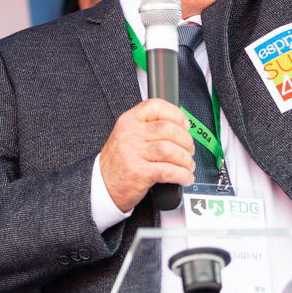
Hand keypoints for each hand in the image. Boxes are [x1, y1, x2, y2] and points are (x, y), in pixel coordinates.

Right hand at [98, 98, 194, 212]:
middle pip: (168, 129)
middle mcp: (130, 135)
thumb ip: (148, 128)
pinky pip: (169, 171)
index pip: (156, 106)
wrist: (102, 186)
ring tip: (187, 166)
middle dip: (185, 141)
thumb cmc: (118, 162)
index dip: (176, 114)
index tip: (185, 124)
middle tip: (189, 150)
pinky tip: (184, 177)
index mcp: (128, 121)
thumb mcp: (126, 136)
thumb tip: (180, 127)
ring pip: (170, 150)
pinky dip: (182, 175)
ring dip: (185, 159)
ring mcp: (134, 154)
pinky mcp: (139, 173)